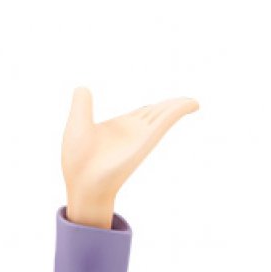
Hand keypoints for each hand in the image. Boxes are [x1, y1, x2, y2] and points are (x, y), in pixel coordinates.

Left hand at [62, 88, 198, 227]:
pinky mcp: (147, 139)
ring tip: (193, 103)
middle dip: (170, 106)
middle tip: (184, 102)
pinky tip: (191, 104)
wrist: (83, 183)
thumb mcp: (77, 123)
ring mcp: (142, 135)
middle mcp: (134, 132)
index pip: (141, 114)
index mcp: (120, 128)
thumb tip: (82, 88)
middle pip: (156, 113)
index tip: (161, 106)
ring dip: (178, 106)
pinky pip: (166, 120)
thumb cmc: (77, 162)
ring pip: (164, 114)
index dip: (152, 108)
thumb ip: (82, 104)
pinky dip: (178, 110)